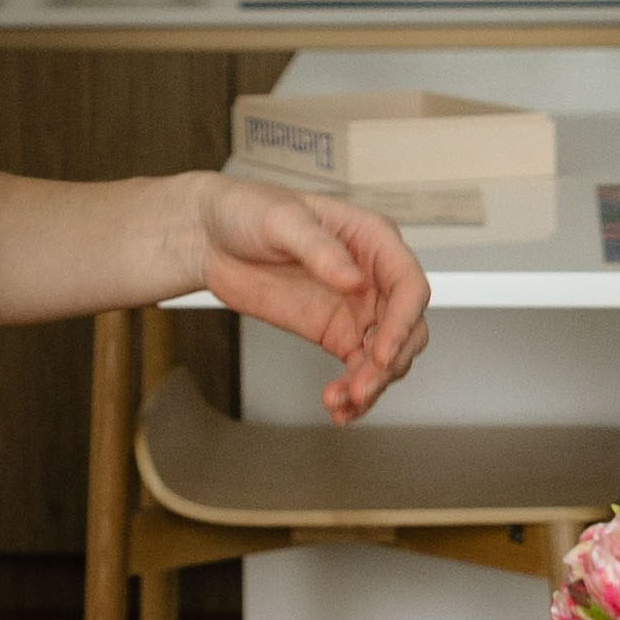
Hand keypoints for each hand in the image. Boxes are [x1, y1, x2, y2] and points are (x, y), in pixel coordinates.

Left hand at [189, 176, 429, 423]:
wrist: (210, 236)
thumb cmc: (249, 211)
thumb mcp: (281, 220)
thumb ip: (319, 249)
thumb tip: (353, 279)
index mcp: (372, 240)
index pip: (409, 284)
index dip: (404, 321)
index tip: (381, 351)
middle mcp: (372, 276)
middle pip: (407, 327)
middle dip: (389, 362)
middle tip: (360, 387)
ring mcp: (355, 308)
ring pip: (385, 355)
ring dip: (372, 384)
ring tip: (342, 402)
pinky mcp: (334, 333)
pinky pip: (357, 368)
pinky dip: (353, 392)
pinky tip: (340, 409)